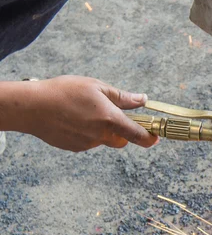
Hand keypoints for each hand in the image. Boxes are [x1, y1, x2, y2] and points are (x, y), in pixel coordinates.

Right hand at [21, 76, 157, 151]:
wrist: (31, 107)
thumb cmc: (64, 92)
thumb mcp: (96, 87)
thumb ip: (122, 97)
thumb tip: (143, 99)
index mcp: (110, 120)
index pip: (138, 135)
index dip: (150, 138)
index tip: (156, 137)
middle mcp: (101, 135)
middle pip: (122, 140)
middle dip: (122, 131)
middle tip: (110, 114)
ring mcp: (87, 144)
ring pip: (103, 140)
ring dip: (101, 130)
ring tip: (83, 112)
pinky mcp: (75, 148)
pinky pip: (88, 142)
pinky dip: (86, 133)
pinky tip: (73, 119)